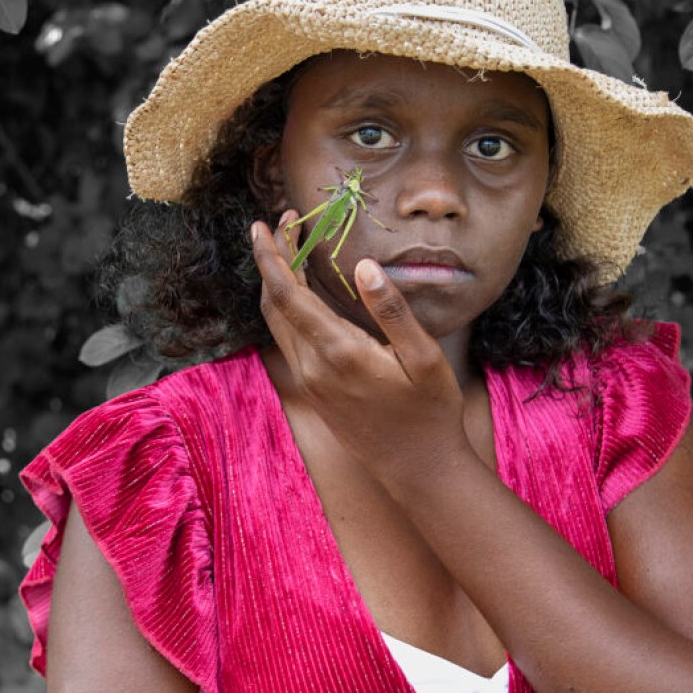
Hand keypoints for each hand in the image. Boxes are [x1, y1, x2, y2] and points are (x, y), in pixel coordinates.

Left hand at [250, 214, 467, 488]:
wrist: (417, 470)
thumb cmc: (430, 412)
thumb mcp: (424, 358)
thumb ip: (392, 311)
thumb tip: (364, 267)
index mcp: (337, 352)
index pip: (287, 294)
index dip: (271, 256)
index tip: (263, 225)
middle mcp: (312, 367)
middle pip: (274, 303)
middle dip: (273, 259)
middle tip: (285, 223)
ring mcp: (309, 381)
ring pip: (278, 323)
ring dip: (278, 283)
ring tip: (292, 249)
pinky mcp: (314, 391)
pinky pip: (289, 340)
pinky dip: (288, 308)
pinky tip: (305, 293)